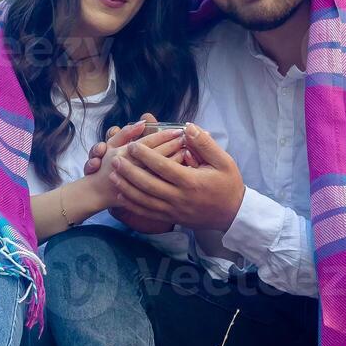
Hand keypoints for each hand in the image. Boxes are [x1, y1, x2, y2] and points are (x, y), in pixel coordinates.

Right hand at [82, 119, 184, 212]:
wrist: (95, 194)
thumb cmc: (102, 166)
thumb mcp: (111, 146)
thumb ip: (126, 133)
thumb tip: (143, 121)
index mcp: (123, 153)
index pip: (148, 142)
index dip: (164, 135)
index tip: (178, 130)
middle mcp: (130, 168)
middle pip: (157, 155)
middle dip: (174, 146)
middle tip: (188, 140)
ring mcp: (135, 183)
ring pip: (160, 171)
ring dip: (175, 161)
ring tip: (188, 153)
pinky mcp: (141, 196)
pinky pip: (160, 185)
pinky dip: (170, 178)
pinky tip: (181, 172)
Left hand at [109, 124, 243, 231]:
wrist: (232, 214)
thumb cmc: (228, 184)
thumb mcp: (224, 161)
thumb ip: (205, 144)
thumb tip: (188, 128)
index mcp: (192, 182)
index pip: (164, 168)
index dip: (146, 156)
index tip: (133, 145)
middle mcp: (180, 198)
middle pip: (148, 185)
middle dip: (130, 172)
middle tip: (116, 159)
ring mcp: (174, 210)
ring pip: (144, 200)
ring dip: (127, 188)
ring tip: (113, 175)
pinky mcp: (171, 218)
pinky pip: (148, 212)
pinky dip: (132, 205)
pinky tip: (121, 196)